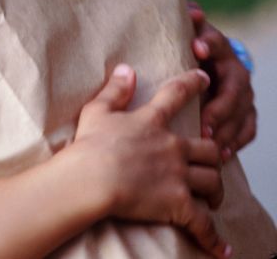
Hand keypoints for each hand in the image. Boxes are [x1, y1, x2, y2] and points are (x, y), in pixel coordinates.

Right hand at [71, 65, 228, 257]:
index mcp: (152, 122)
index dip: (193, 83)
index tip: (204, 78)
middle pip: (209, 148)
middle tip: (211, 163)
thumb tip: (126, 69)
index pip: (177, 95)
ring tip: (212, 199)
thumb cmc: (89, 146)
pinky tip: (221, 249)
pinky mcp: (178, 204)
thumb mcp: (96, 111)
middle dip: (214, 156)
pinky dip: (214, 238)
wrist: (91, 178)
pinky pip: (203, 223)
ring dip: (215, 191)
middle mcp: (172, 147)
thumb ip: (115, 90)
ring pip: (213, 181)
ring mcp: (178, 176)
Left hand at [189, 0, 256, 158]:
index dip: (209, 44)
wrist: (203, 58)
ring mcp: (243, 92)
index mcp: (217, 46)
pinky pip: (247, 129)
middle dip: (220, 107)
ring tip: (210, 144)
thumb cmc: (184, 49)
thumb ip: (185, 23)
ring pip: (242, 113)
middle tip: (204, 123)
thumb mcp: (182, 34)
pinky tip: (223, 154)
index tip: (197, 49)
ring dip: (227, 129)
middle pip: (234, 88)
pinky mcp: (245, 111)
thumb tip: (191, 9)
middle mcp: (235, 69)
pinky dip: (237, 141)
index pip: (216, 42)